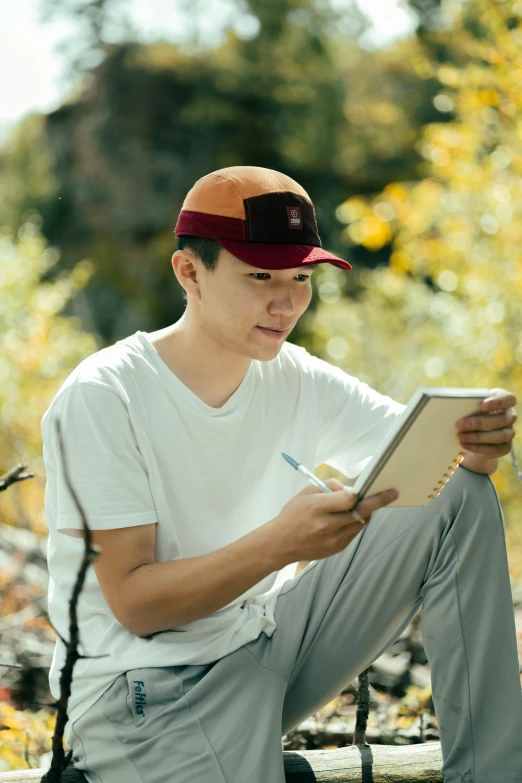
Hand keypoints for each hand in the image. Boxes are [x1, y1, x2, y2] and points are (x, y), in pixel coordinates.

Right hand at [266, 478, 398, 567]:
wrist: (281, 544)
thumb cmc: (293, 514)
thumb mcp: (306, 493)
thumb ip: (328, 487)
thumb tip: (349, 488)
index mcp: (317, 508)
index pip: (348, 499)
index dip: (357, 493)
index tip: (364, 488)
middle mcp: (326, 525)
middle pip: (360, 512)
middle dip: (378, 501)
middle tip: (392, 493)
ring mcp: (333, 540)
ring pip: (361, 523)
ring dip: (366, 513)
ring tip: (365, 504)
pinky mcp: (337, 549)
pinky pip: (355, 533)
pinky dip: (357, 523)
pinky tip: (351, 517)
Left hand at [455, 388, 517, 457]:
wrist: (475, 433)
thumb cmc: (472, 413)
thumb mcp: (470, 406)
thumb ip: (466, 403)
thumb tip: (451, 406)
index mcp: (504, 401)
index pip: (509, 399)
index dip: (498, 402)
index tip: (482, 405)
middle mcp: (510, 416)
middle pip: (501, 419)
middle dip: (479, 423)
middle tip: (460, 425)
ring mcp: (509, 432)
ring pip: (499, 436)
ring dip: (477, 437)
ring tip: (460, 436)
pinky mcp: (505, 447)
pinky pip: (494, 449)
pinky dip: (478, 448)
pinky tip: (464, 445)